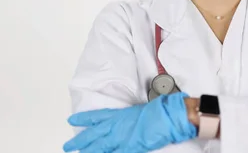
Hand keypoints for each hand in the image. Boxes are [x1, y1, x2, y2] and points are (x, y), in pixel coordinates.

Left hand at [63, 92, 196, 152]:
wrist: (169, 115)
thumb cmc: (159, 110)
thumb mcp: (141, 111)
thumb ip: (130, 119)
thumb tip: (126, 123)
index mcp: (120, 115)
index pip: (97, 116)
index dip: (84, 118)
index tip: (72, 120)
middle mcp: (117, 126)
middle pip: (93, 134)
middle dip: (79, 140)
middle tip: (67, 145)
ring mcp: (121, 138)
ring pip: (99, 147)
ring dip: (88, 151)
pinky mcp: (129, 148)